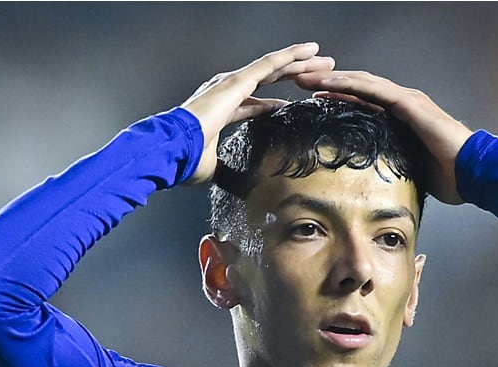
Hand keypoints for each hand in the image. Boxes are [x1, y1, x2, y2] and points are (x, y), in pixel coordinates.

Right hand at [182, 43, 335, 184]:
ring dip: (300, 62)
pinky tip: (309, 51)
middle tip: (318, 74)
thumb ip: (226, 168)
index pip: (254, 103)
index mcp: (221, 109)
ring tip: (324, 59)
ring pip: (274, 67)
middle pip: (269, 79)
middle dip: (295, 75)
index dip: (273, 103)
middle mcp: (226, 90)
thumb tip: (236, 185)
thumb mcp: (213, 167)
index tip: (291, 105)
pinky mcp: (237, 81)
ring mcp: (231, 83)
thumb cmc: (186, 160)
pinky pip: (270, 64)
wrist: (173, 149)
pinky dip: (291, 56)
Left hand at [294, 70, 473, 203]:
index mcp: (399, 118)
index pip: (361, 103)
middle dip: (326, 82)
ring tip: (304, 77)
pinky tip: (328, 82)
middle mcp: (401, 103)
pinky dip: (349, 84)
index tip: (310, 100)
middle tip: (297, 80)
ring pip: (360, 83)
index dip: (336, 98)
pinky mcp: (409, 104)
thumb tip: (369, 187)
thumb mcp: (408, 171)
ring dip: (330, 78)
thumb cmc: (448, 177)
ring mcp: (406, 101)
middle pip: (356, 87)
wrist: (474, 173)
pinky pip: (374, 90)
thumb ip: (390, 169)